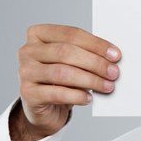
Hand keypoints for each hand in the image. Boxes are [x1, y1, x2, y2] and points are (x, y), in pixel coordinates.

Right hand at [11, 24, 120, 140]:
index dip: (95, 44)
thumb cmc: (62, 79)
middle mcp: (28, 51)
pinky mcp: (27, 93)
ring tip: (107, 86)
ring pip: (62, 72)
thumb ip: (87, 55)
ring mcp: (25, 72)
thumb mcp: (73, 62)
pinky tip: (89, 98)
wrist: (44, 107)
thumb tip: (112, 59)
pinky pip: (56, 93)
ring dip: (89, 80)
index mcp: (39, 34)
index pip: (71, 34)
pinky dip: (76, 95)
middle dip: (94, 62)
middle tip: (114, 72)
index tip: (116, 55)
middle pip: (66, 52)